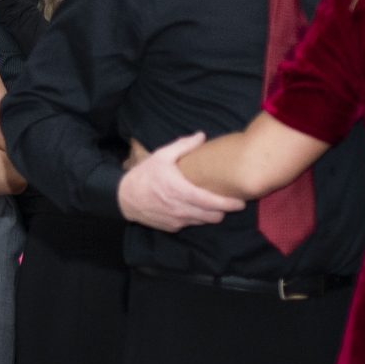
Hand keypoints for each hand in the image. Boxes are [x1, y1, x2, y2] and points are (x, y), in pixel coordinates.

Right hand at [116, 132, 242, 231]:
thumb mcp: (161, 155)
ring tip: (213, 205)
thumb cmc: (144, 175)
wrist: (124, 197)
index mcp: (181, 191)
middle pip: (212, 216)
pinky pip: (190, 224)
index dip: (228, 204)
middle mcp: (180, 209)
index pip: (211, 202)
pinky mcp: (171, 227)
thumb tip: (202, 136)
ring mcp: (176, 221)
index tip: (240, 202)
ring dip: (210, 215)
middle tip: (229, 202)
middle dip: (223, 210)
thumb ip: (184, 145)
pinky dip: (195, 218)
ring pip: (202, 222)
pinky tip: (193, 208)